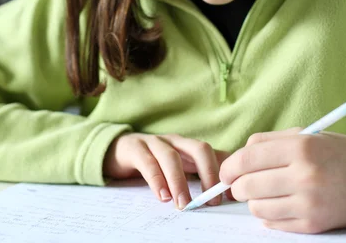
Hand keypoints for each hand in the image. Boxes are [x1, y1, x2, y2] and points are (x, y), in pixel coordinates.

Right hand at [104, 133, 229, 208]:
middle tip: (211, 201)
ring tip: (184, 204)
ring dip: (180, 182)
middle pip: (199, 149)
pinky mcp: (135, 148)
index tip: (229, 196)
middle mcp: (175, 141)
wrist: (116, 148)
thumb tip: (228, 189)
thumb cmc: (153, 159)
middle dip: (209, 174)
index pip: (213, 153)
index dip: (224, 172)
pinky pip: (147, 162)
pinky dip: (156, 180)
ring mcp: (154, 142)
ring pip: (171, 157)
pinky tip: (162, 196)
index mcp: (188, 145)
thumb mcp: (179, 163)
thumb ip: (200, 171)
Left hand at [219, 129, 345, 233]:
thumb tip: (235, 159)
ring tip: (266, 192)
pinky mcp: (312, 224)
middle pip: (247, 186)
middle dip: (237, 185)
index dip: (229, 167)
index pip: (247, 159)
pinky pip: (272, 223)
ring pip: (256, 207)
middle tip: (242, 183)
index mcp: (300, 148)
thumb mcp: (303, 135)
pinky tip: (279, 203)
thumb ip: (267, 141)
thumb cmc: (333, 153)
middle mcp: (304, 176)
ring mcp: (309, 203)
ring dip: (254, 200)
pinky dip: (269, 215)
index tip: (226, 172)